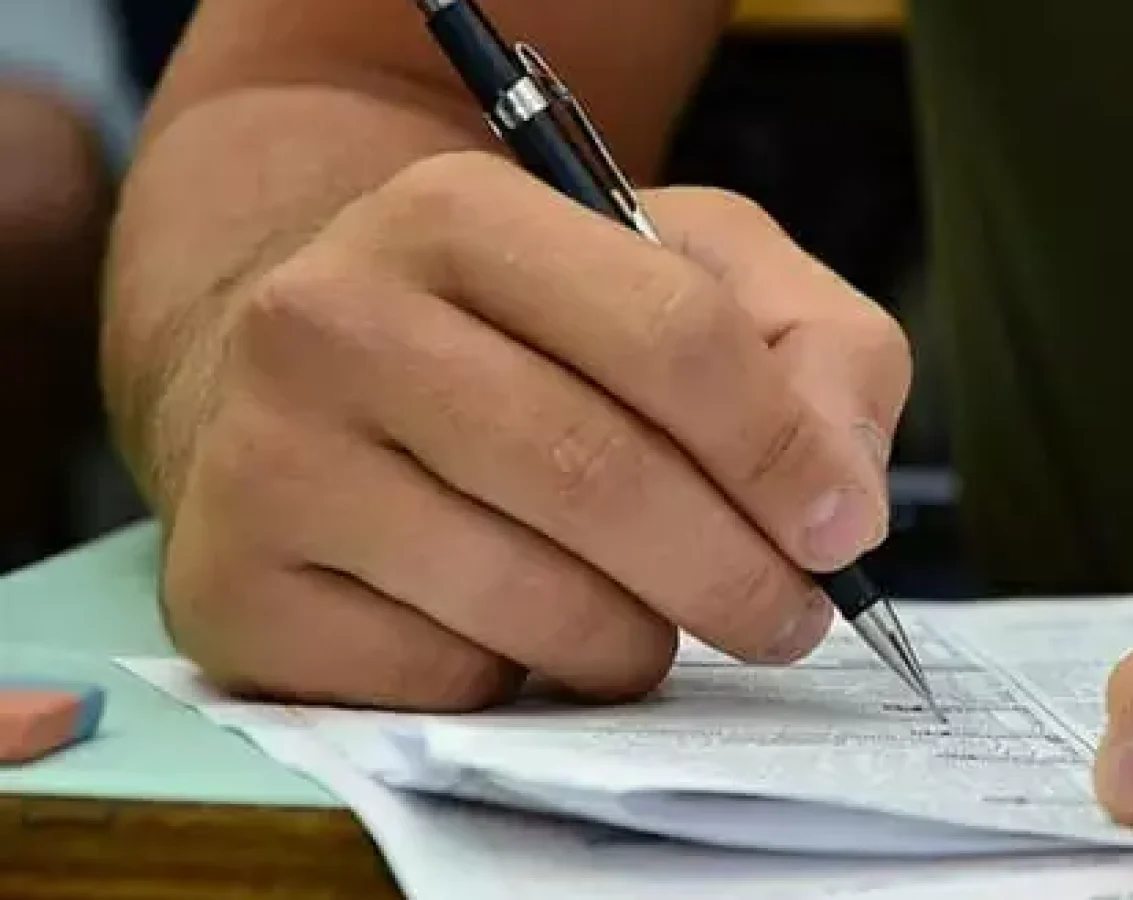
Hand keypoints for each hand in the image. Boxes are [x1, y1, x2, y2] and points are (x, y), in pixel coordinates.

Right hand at [153, 151, 908, 709]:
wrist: (309, 381)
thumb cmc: (532, 333)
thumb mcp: (690, 277)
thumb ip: (813, 351)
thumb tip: (842, 503)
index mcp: (458, 214)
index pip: (670, 335)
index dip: (782, 451)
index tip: (840, 529)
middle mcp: (331, 319)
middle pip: (598, 477)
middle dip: (735, 575)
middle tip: (789, 619)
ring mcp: (265, 461)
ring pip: (527, 601)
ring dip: (637, 641)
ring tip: (652, 618)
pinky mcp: (235, 595)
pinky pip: (445, 683)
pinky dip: (522, 682)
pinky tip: (517, 631)